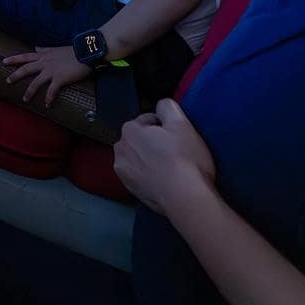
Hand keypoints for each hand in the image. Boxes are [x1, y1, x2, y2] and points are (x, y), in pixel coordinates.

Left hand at [2, 45, 90, 105]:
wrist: (86, 53)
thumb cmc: (73, 51)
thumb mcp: (56, 49)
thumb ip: (45, 49)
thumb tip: (36, 47)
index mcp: (44, 55)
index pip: (26, 56)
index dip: (14, 59)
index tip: (4, 61)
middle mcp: (45, 63)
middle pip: (26, 69)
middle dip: (16, 75)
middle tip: (7, 81)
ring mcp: (51, 71)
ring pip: (36, 82)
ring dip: (29, 91)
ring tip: (25, 99)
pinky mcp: (60, 79)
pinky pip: (51, 90)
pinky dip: (49, 98)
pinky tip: (47, 104)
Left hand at [113, 98, 216, 215]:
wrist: (184, 198)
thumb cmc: (184, 159)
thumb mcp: (181, 123)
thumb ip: (168, 107)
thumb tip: (162, 105)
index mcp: (129, 130)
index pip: (148, 120)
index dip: (165, 126)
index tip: (177, 135)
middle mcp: (120, 150)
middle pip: (140, 140)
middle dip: (154, 142)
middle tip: (175, 150)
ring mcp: (123, 172)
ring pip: (138, 158)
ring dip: (150, 159)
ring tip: (171, 166)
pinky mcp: (130, 190)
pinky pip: (140, 176)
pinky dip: (150, 176)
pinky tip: (165, 179)